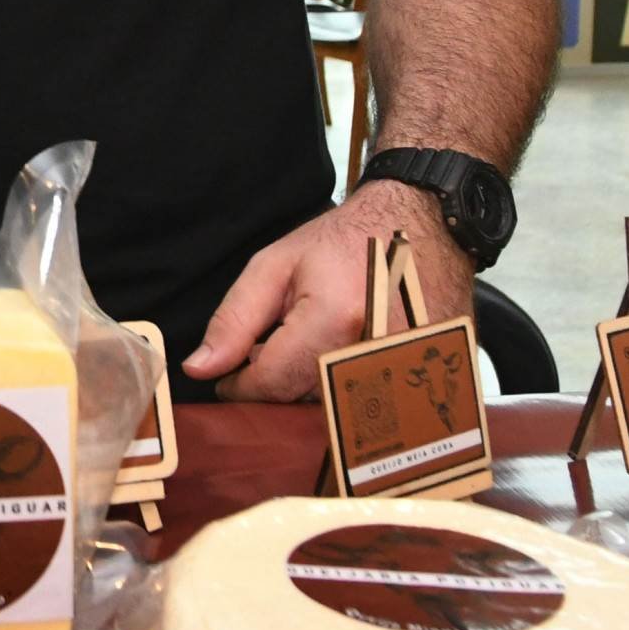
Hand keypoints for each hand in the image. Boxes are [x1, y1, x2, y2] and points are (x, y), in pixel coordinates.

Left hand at [183, 181, 473, 401]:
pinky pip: (370, 399)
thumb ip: (234, 321)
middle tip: (276, 349)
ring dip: (312, 386)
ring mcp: (408, 366)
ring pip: (335, 405)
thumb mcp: (275, 266)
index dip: (240, 386)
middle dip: (278, 384)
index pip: (271, 385)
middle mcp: (373, 350)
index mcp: (332, 320)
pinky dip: (346, 385)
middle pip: (304, 401)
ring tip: (312, 345)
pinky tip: (343, 353)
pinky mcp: (428, 374)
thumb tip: (200, 369)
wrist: (420, 223)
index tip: (229, 377)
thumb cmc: (343, 242)